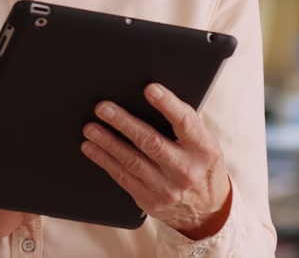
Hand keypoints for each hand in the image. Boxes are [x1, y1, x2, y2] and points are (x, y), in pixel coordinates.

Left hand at [80, 83, 232, 239]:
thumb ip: (183, 122)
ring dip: (107, 142)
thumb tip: (149, 95)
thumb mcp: (203, 142)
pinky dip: (104, 160)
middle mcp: (186, 169)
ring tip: (91, 127)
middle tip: (104, 108)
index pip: (185, 122)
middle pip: (151, 142)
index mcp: (203, 149)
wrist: (207, 209)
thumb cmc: (200, 164)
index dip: (167, 104)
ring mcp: (167, 188)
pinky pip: (122, 177)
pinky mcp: (150, 201)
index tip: (150, 89)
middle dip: (124, 122)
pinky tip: (91, 148)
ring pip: (132, 160)